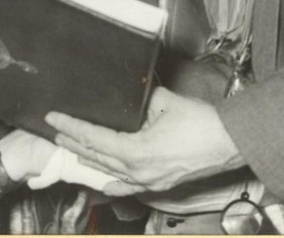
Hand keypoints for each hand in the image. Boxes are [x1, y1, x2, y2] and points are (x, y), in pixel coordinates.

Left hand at [45, 87, 244, 195]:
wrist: (229, 142)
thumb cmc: (201, 122)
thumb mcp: (165, 102)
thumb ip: (141, 100)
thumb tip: (131, 96)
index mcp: (136, 151)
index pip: (93, 138)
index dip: (71, 127)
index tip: (54, 119)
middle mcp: (138, 171)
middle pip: (95, 157)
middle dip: (73, 143)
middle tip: (56, 132)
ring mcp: (148, 181)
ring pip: (109, 172)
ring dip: (88, 160)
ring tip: (72, 150)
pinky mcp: (159, 184)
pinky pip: (128, 186)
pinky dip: (112, 181)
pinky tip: (103, 180)